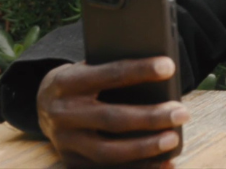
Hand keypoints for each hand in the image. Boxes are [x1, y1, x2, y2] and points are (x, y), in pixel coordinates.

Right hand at [37, 57, 188, 167]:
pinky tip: (166, 163)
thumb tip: (162, 73)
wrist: (43, 102)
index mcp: (68, 82)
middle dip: (150, 117)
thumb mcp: (90, 66)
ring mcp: (65, 142)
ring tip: (174, 139)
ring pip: (108, 151)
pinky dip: (140, 168)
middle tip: (182, 113)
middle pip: (112, 118)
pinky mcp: (72, 161)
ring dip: (145, 148)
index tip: (169, 66)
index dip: (140, 71)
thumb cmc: (84, 79)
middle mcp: (63, 114)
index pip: (109, 74)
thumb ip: (116, 70)